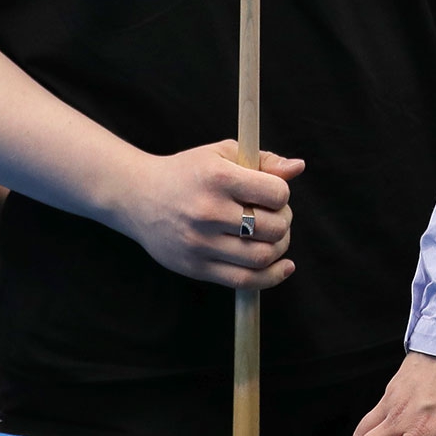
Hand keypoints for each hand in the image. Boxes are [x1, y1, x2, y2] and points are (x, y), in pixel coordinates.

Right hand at [110, 140, 304, 288]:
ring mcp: (200, 243)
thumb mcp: (222, 154)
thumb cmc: (188, 173)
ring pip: (262, 256)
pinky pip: (244, 281)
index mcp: (217, 177)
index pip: (275, 193)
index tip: (274, 194)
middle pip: (272, 228)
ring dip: (280, 248)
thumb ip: (263, 160)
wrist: (138, 196)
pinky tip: (283, 266)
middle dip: (285, 222)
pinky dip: (272, 276)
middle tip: (276, 216)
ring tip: (274, 237)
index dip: (283, 194)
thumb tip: (298, 167)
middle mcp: (208, 211)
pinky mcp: (196, 267)